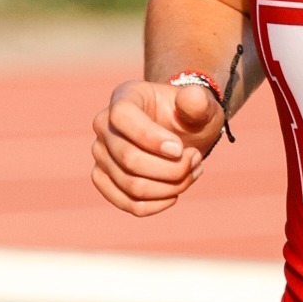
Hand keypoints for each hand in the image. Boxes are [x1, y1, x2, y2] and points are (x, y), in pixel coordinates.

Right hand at [90, 78, 224, 215]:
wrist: (183, 133)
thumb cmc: (190, 115)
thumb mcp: (202, 105)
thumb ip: (199, 102)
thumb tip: (193, 98)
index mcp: (125, 97)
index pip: (122, 117)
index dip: (151, 138)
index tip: (180, 148)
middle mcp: (104, 125)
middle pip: (129, 159)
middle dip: (172, 167)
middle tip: (196, 159)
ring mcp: (101, 154)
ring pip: (132, 185)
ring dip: (171, 186)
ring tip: (192, 171)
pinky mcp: (104, 180)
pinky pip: (129, 204)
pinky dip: (158, 204)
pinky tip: (175, 192)